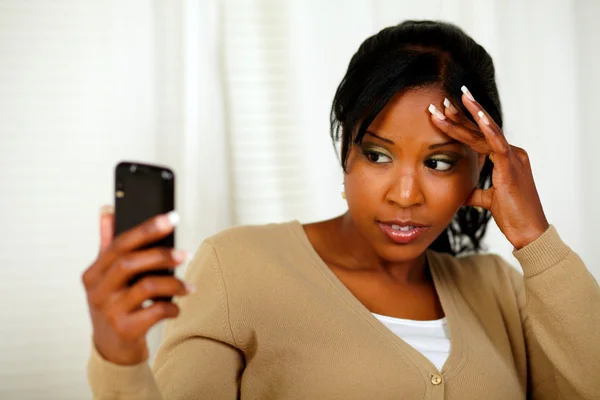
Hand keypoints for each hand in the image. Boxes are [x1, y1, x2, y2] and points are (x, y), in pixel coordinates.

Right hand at [82, 207, 193, 364]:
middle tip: (185, 253)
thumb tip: (108, 210)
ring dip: (174, 283)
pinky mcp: (125, 330)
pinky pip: (156, 311)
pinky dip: (172, 307)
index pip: (119, 244)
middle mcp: (97, 291)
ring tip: (189, 287)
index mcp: (93, 273)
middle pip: (130, 263)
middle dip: (161, 254)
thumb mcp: (105, 278)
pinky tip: (177, 308)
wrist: (111, 350)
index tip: (171, 218)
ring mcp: (109, 311)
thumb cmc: (114, 306)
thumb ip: (108, 244)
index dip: (146, 229)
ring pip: (146, 287)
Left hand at [428, 87, 548, 248]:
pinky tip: (478, 116)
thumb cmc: (512, 216)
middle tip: (442, 100)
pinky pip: (499, 144)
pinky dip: (488, 129)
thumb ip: (476, 193)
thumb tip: (462, 193)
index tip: (443, 112)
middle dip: (461, 114)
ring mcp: (513, 158)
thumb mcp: (488, 200)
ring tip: (456, 99)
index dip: (461, 124)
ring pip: (487, 132)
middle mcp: (511, 153)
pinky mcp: (512, 168)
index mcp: (506, 158)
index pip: (479, 137)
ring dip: (470, 116)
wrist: (528, 232)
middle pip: (481, 130)